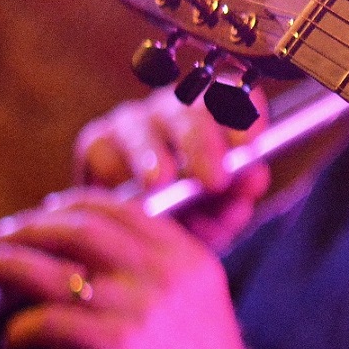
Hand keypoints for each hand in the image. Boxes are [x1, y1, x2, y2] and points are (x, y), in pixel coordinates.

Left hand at [0, 191, 348, 348]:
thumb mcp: (194, 312)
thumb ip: (151, 280)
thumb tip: (75, 263)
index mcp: (190, 259)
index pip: (119, 208)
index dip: (70, 207)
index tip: (41, 217)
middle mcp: (166, 274)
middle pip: (78, 227)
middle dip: (27, 228)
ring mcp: (139, 308)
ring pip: (48, 269)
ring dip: (3, 265)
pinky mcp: (113, 347)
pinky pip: (43, 322)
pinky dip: (18, 330)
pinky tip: (14, 342)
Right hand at [73, 88, 270, 250]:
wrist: (142, 251)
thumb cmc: (192, 222)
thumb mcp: (221, 218)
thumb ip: (237, 199)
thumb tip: (252, 179)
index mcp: (218, 118)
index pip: (235, 97)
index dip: (243, 113)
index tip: (250, 146)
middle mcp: (175, 111)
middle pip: (188, 109)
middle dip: (201, 144)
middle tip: (213, 180)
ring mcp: (132, 122)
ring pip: (140, 125)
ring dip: (151, 154)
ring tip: (160, 183)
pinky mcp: (96, 142)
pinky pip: (101, 147)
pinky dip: (114, 170)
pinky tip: (123, 194)